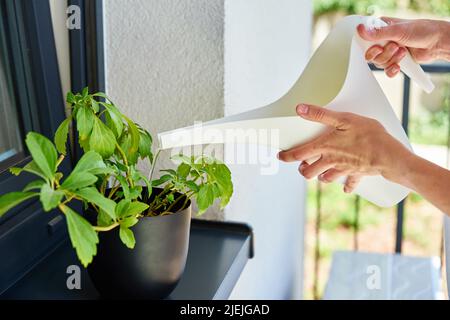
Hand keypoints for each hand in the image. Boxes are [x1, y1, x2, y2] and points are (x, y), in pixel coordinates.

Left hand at [277, 104, 412, 192]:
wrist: (388, 156)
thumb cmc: (368, 135)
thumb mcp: (344, 119)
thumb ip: (321, 115)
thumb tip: (300, 109)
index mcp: (325, 147)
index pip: (298, 154)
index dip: (286, 156)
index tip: (280, 156)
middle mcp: (331, 161)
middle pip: (308, 173)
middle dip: (303, 170)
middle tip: (302, 165)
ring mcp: (343, 170)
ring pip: (325, 179)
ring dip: (321, 176)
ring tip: (320, 170)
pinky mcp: (357, 175)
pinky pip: (350, 184)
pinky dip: (347, 185)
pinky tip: (346, 186)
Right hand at [357, 17, 449, 76]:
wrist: (437, 43)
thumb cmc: (422, 30)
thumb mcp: (398, 30)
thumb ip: (378, 33)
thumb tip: (360, 29)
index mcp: (381, 28)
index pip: (364, 38)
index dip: (367, 45)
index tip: (376, 46)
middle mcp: (383, 40)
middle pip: (370, 54)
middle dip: (383, 54)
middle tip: (394, 46)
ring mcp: (388, 51)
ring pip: (379, 63)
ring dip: (391, 59)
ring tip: (403, 51)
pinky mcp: (394, 61)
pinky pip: (386, 71)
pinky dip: (392, 70)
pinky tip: (398, 66)